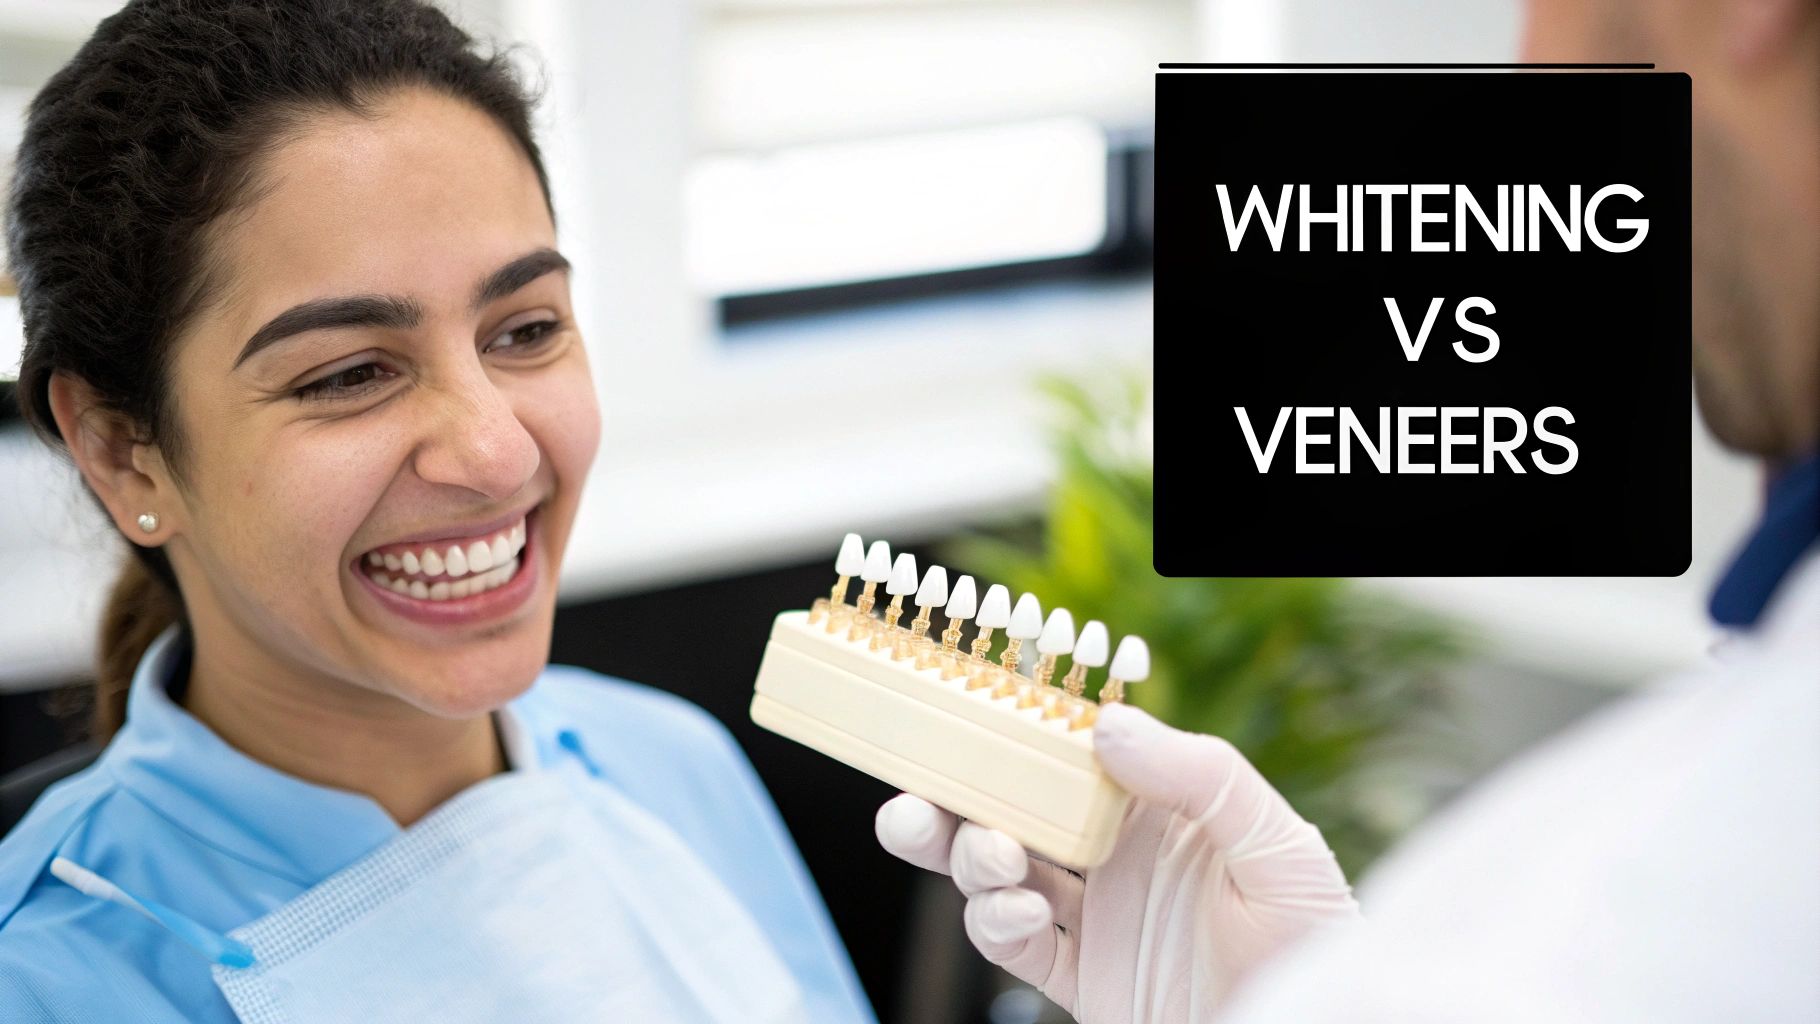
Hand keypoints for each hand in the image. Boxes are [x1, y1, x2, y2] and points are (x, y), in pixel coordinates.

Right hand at [876, 703, 1359, 1021]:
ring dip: (970, 858)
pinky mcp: (1083, 982)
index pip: (1075, 755)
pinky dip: (999, 926)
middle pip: (1016, 813)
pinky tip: (1022, 916)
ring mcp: (1097, 920)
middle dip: (957, 801)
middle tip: (919, 796)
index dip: (1019, 731)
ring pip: (1001, 875)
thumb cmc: (1316, 945)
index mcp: (1161, 809)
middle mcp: (1119, 858)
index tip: (966, 707)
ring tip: (989, 856)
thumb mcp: (1277, 847)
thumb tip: (1107, 724)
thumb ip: (1201, 778)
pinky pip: (1016, 948)